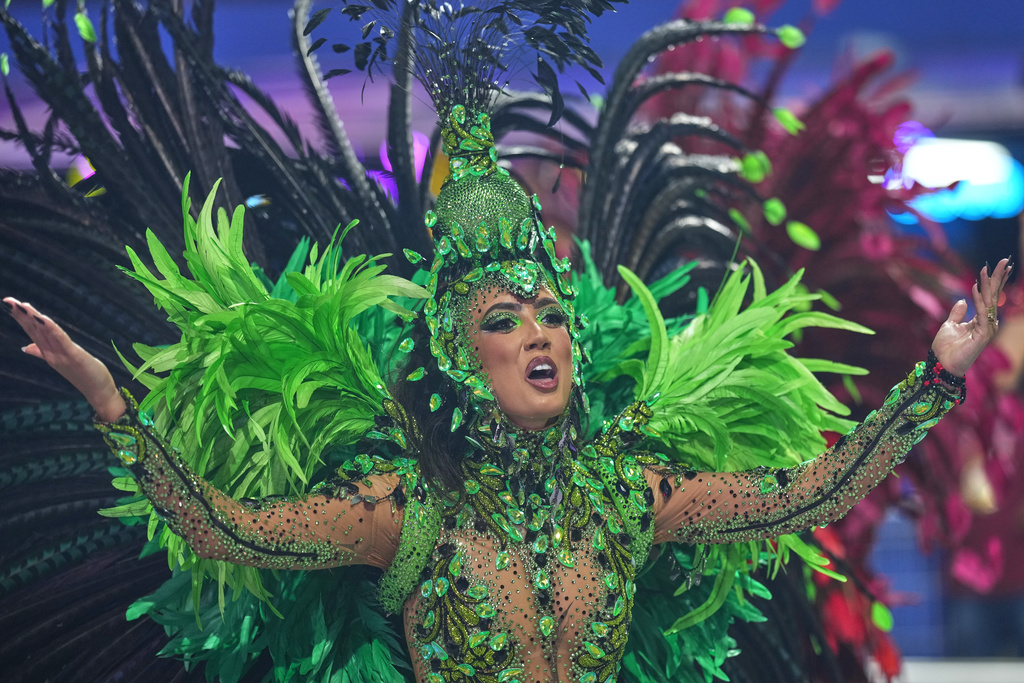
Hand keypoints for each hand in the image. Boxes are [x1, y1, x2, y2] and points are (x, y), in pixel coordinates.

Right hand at [4, 297, 125, 421]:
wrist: (98, 392)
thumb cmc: (83, 375)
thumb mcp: (61, 361)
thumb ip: (41, 352)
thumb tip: (25, 347)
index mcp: (48, 352)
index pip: (31, 331)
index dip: (21, 317)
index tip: (10, 304)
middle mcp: (51, 353)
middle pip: (34, 330)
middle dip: (22, 315)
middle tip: (8, 301)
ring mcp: (61, 355)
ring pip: (44, 333)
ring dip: (34, 319)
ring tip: (23, 306)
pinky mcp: (74, 356)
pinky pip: (61, 340)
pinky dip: (52, 329)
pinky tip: (44, 319)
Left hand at [931, 258, 1012, 376]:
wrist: (941, 364)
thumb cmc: (945, 348)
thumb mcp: (949, 325)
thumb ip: (957, 313)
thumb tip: (962, 301)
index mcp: (980, 320)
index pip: (990, 297)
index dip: (994, 282)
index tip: (999, 266)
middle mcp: (987, 323)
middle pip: (995, 296)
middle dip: (999, 278)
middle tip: (1004, 261)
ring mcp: (986, 329)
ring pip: (990, 302)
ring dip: (989, 285)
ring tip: (988, 269)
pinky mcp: (982, 335)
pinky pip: (982, 313)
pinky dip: (979, 300)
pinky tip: (976, 287)